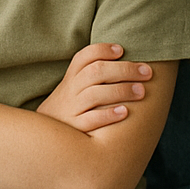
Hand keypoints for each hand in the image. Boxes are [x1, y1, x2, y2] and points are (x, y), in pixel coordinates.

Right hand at [37, 43, 152, 131]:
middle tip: (147, 72)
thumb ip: (91, 72)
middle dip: (124, 69)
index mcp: (72, 76)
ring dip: (121, 90)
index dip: (103, 50)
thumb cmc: (69, 106)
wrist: (42, 138)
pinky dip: (108, 115)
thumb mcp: (73, 86)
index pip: (85, 56)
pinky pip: (91, 120)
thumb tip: (125, 58)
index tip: (122, 50)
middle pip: (96, 72)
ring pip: (95, 94)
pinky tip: (125, 112)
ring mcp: (72, 108)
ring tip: (141, 91)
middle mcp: (71, 89)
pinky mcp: (75, 128)